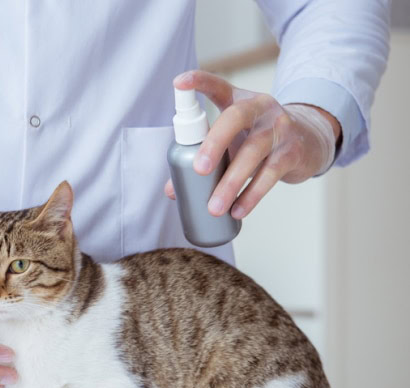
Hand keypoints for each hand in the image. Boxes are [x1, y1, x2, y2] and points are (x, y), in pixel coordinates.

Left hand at [164, 70, 339, 218]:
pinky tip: (238, 211)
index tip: (179, 83)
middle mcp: (260, 108)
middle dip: (214, 143)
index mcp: (240, 100)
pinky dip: (252, 195)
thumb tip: (173, 190)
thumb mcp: (233, 139)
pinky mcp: (292, 152)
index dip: (199, 82)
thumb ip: (203, 156)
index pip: (218, 86)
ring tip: (214, 207)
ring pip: (253, 152)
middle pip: (235, 118)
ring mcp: (279, 128)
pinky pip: (270, 174)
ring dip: (231, 183)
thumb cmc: (258, 138)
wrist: (309, 141)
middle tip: (198, 170)